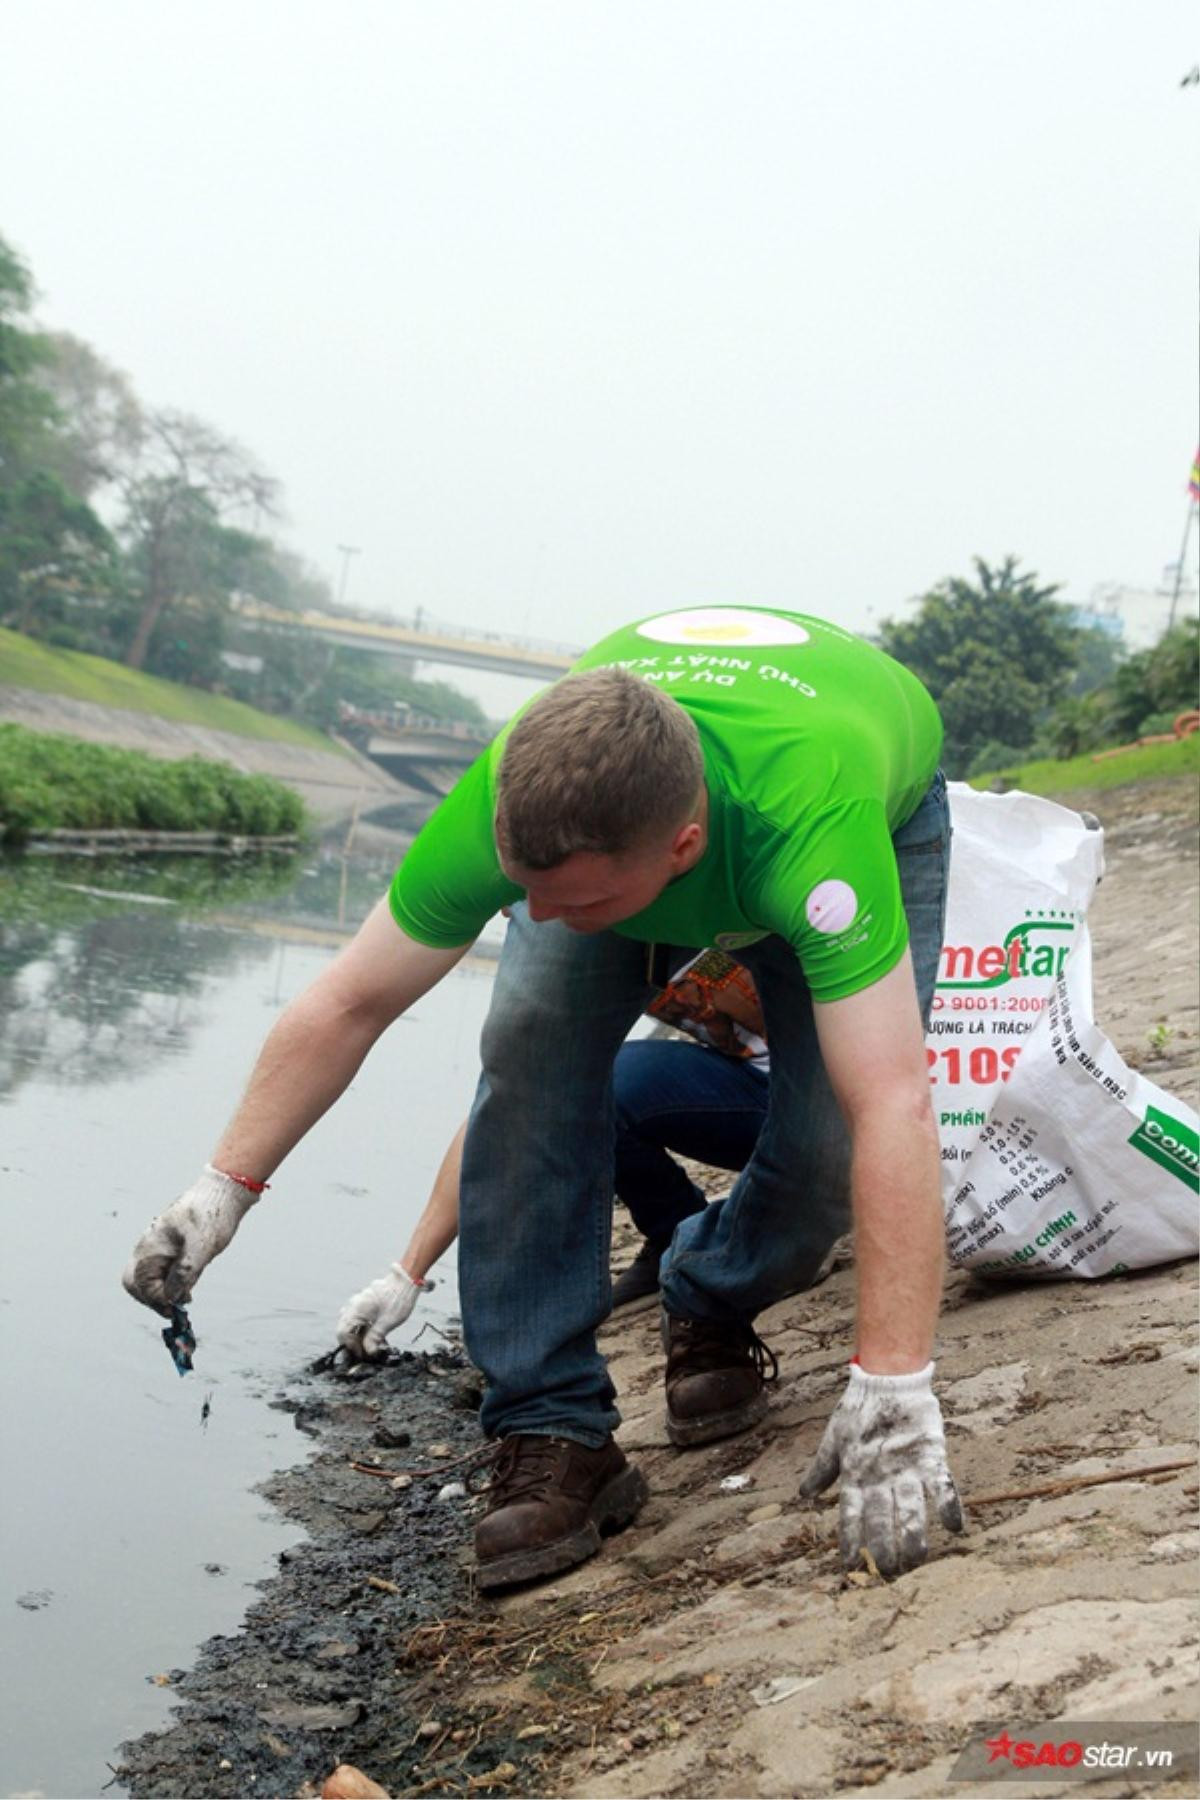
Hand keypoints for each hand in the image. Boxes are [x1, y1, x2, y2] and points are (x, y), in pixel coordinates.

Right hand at [121, 1165, 261, 1316]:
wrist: (224, 1190)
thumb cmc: (212, 1213)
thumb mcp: (202, 1247)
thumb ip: (185, 1273)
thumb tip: (172, 1298)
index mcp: (151, 1246)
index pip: (141, 1285)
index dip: (157, 1300)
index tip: (177, 1307)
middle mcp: (150, 1248)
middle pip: (137, 1284)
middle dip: (154, 1299)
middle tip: (176, 1308)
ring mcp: (159, 1247)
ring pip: (150, 1279)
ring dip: (165, 1292)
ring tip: (187, 1294)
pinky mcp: (171, 1248)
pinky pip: (164, 1271)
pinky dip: (173, 1282)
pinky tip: (190, 1282)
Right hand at [336, 1263, 427, 1360]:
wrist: (407, 1280)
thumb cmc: (398, 1299)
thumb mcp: (388, 1322)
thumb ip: (375, 1337)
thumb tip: (368, 1351)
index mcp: (356, 1309)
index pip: (343, 1333)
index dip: (351, 1346)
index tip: (361, 1354)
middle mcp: (354, 1305)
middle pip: (345, 1328)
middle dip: (353, 1342)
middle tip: (364, 1352)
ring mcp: (358, 1302)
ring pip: (351, 1322)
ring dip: (358, 1335)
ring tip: (370, 1344)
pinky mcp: (365, 1302)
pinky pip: (358, 1316)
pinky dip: (362, 1327)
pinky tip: (373, 1333)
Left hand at [799, 1362, 963, 1576]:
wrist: (888, 1379)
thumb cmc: (859, 1411)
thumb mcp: (834, 1439)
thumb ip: (822, 1469)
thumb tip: (804, 1495)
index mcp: (855, 1473)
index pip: (850, 1515)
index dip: (850, 1541)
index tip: (849, 1567)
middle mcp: (880, 1476)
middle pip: (881, 1520)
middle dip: (883, 1549)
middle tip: (886, 1572)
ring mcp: (906, 1467)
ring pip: (910, 1511)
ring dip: (913, 1538)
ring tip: (915, 1561)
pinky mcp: (930, 1456)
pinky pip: (942, 1485)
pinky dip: (949, 1506)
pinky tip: (955, 1528)